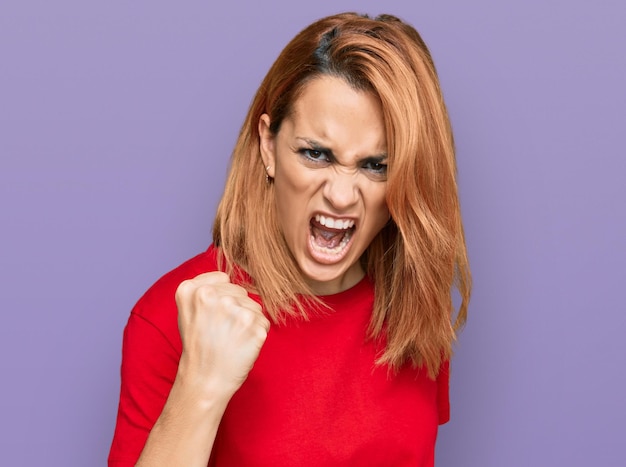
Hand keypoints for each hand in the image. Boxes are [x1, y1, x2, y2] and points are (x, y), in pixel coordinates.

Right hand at [175, 271, 269, 398]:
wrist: (204, 381)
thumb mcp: (187, 310)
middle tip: (220, 332)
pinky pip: (263, 321)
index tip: (211, 318)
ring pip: (253, 306)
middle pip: (240, 292)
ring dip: (247, 321)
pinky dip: (256, 334)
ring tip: (230, 339)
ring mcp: (235, 310)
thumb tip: (227, 277)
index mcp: (192, 290)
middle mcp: (213, 296)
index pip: (224, 280)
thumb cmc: (198, 346)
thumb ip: (204, 287)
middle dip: (235, 310)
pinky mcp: (254, 325)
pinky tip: (241, 345)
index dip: (221, 299)